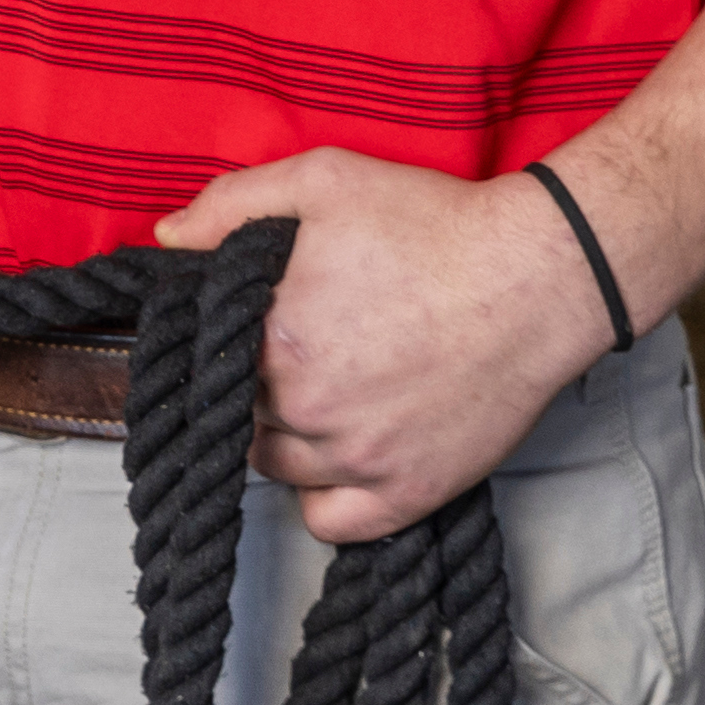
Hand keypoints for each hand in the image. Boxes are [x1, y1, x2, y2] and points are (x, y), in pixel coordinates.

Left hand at [157, 149, 609, 544]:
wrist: (538, 276)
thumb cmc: (431, 223)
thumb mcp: (321, 181)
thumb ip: (230, 206)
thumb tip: (167, 240)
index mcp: (272, 338)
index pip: (206, 361)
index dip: (219, 344)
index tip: (245, 331)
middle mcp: (306, 408)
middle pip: (237, 415)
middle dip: (253, 385)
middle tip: (292, 355)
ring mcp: (359, 458)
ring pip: (275, 468)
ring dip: (282, 438)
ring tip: (319, 395)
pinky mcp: (409, 493)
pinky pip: (329, 523)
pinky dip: (323, 498)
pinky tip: (338, 456)